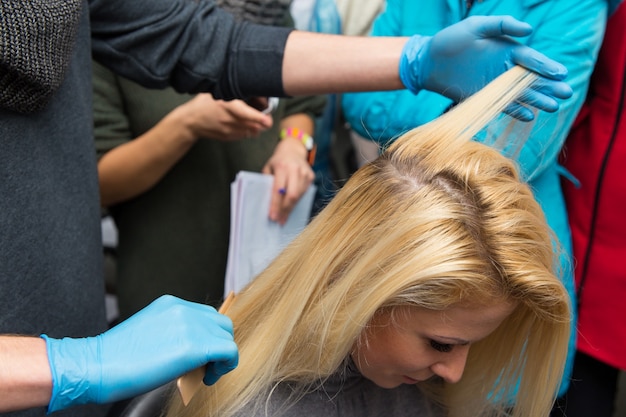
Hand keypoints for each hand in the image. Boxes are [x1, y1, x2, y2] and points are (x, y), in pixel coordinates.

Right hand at [42, 295, 237, 411]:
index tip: (201, 356)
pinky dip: (225, 365)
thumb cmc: (118, 357)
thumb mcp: (152, 333)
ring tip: (206, 373)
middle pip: (221, 323)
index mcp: (172, 304)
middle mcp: (184, 309)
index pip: (207, 316)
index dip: (209, 337)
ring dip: (222, 356)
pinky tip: (208, 377)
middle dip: (219, 345)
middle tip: (206, 367)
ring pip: (227, 336)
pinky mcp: (195, 345)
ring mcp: (190, 324)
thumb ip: (176, 333)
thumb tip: (195, 350)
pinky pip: (229, 351)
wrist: (98, 365)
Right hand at [176, 94, 272, 140]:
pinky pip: (244, 135)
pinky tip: (244, 122)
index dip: (260, 118)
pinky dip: (249, 130)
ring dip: (257, 126)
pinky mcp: (228, 137)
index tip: (268, 119)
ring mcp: (229, 131)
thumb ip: (234, 89)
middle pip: (253, 125)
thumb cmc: (205, 103)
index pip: (247, 114)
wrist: (191, 121)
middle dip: (263, 121)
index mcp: (227, 106)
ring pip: (251, 131)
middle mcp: (229, 120)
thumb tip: (254, 88)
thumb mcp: (218, 91)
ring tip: (256, 118)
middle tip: (266, 115)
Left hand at [262, 137, 314, 224]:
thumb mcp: (268, 168)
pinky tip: (290, 207)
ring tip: (284, 217)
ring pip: (299, 196)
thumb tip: (267, 204)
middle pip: (292, 195)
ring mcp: (305, 173)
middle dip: (285, 210)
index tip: (272, 217)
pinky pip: (304, 193)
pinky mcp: (311, 176)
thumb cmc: (277, 161)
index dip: (276, 205)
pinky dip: (296, 202)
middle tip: (279, 221)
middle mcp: (295, 169)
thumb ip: (267, 183)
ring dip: (291, 208)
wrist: (293, 150)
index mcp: (282, 167)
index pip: (278, 190)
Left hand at [399, 16, 572, 120]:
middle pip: (532, 79)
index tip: (560, 73)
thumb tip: (528, 30)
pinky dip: (516, 112)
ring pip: (521, 94)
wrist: (429, 62)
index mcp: (507, 50)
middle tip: (567, 93)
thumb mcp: (475, 26)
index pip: (531, 59)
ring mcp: (495, 86)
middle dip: (550, 86)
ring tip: (554, 107)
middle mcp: (504, 69)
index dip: (546, 66)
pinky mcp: (485, 99)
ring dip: (538, 100)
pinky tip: (530, 116)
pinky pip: (504, 107)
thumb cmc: (451, 40)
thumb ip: (501, 25)